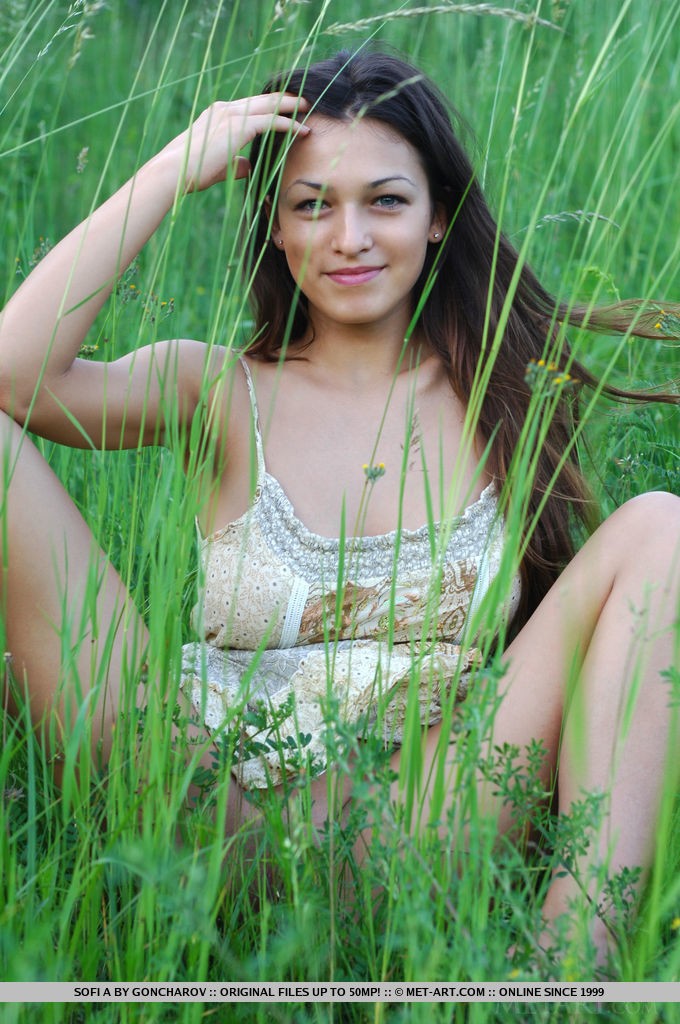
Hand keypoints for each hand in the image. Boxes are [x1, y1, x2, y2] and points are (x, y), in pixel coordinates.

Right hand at [161, 93, 309, 191]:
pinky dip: (290, 125)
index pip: (250, 105)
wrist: (174, 171)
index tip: (286, 108)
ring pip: (270, 105)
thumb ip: (235, 163)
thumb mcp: (218, 165)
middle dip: (285, 99)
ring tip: (309, 109)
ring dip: (292, 106)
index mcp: (218, 114)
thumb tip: (247, 167)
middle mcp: (225, 109)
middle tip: (304, 101)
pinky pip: (272, 121)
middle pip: (263, 99)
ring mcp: (232, 115)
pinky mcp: (239, 126)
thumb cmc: (191, 172)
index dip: (270, 106)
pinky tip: (303, 130)